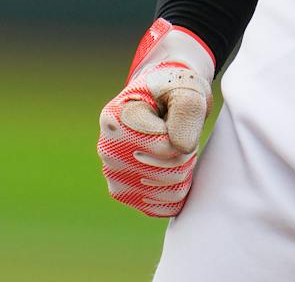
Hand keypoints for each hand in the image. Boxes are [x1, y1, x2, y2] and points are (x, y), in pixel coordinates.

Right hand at [97, 19, 215, 216]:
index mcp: (114, 119)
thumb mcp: (185, 88)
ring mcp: (113, 175)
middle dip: (186, 152)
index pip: (167, 147)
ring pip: (171, 189)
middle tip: (176, 132)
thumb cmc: (173, 91)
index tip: (172, 115)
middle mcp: (107, 150)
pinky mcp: (125, 194)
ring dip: (183, 169)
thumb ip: (188, 110)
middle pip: (170, 170)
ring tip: (171, 146)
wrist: (160, 100)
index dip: (183, 132)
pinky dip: (177, 188)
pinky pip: (166, 206)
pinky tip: (167, 167)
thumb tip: (181, 148)